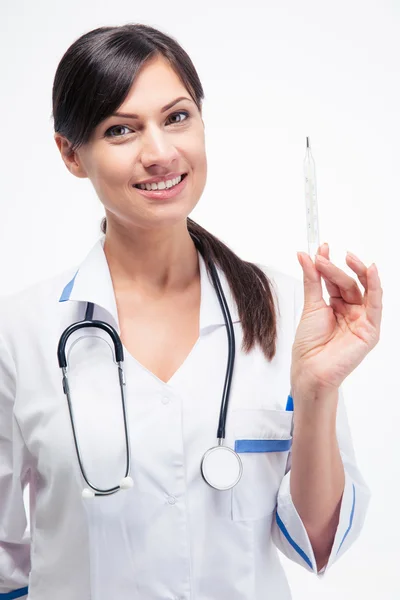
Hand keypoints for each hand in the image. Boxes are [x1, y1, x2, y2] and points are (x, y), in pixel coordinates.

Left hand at [291, 243, 382, 395]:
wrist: (310, 369)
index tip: (321, 249)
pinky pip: (375, 304)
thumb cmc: (309, 345)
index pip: (336, 280)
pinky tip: (371, 271)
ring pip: (361, 290)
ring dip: (354, 272)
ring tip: (346, 257)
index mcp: (336, 307)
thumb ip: (312, 280)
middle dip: (336, 268)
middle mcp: (350, 312)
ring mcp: (361, 320)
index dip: (329, 264)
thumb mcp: (310, 306)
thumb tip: (305, 256)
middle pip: (348, 283)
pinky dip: (375, 286)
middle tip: (323, 256)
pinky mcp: (370, 330)